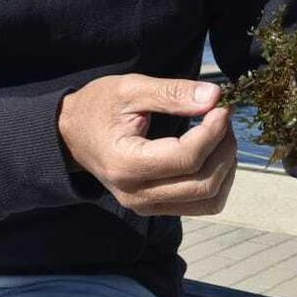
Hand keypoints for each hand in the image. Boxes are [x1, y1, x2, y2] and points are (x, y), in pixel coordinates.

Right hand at [58, 74, 236, 216]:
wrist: (71, 134)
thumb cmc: (98, 107)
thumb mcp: (130, 88)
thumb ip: (172, 92)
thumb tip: (213, 97)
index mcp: (126, 164)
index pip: (186, 158)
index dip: (213, 132)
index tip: (221, 107)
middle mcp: (136, 194)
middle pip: (203, 184)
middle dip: (224, 149)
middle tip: (223, 118)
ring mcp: (146, 206)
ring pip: (208, 200)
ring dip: (225, 167)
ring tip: (220, 135)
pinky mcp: (155, 208)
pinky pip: (201, 204)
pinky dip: (217, 180)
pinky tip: (212, 153)